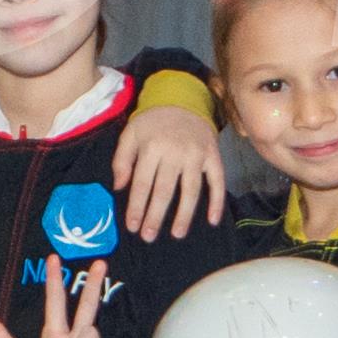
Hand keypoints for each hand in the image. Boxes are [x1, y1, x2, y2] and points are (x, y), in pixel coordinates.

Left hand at [116, 105, 227, 237]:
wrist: (182, 100)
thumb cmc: (153, 123)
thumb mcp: (130, 134)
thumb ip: (121, 160)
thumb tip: (119, 188)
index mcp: (151, 147)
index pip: (142, 183)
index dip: (136, 206)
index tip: (132, 226)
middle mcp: (175, 152)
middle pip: (164, 190)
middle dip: (156, 216)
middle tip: (149, 236)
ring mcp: (197, 155)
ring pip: (191, 190)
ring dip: (184, 214)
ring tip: (177, 233)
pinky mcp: (213, 156)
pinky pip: (217, 181)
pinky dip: (217, 201)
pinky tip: (212, 220)